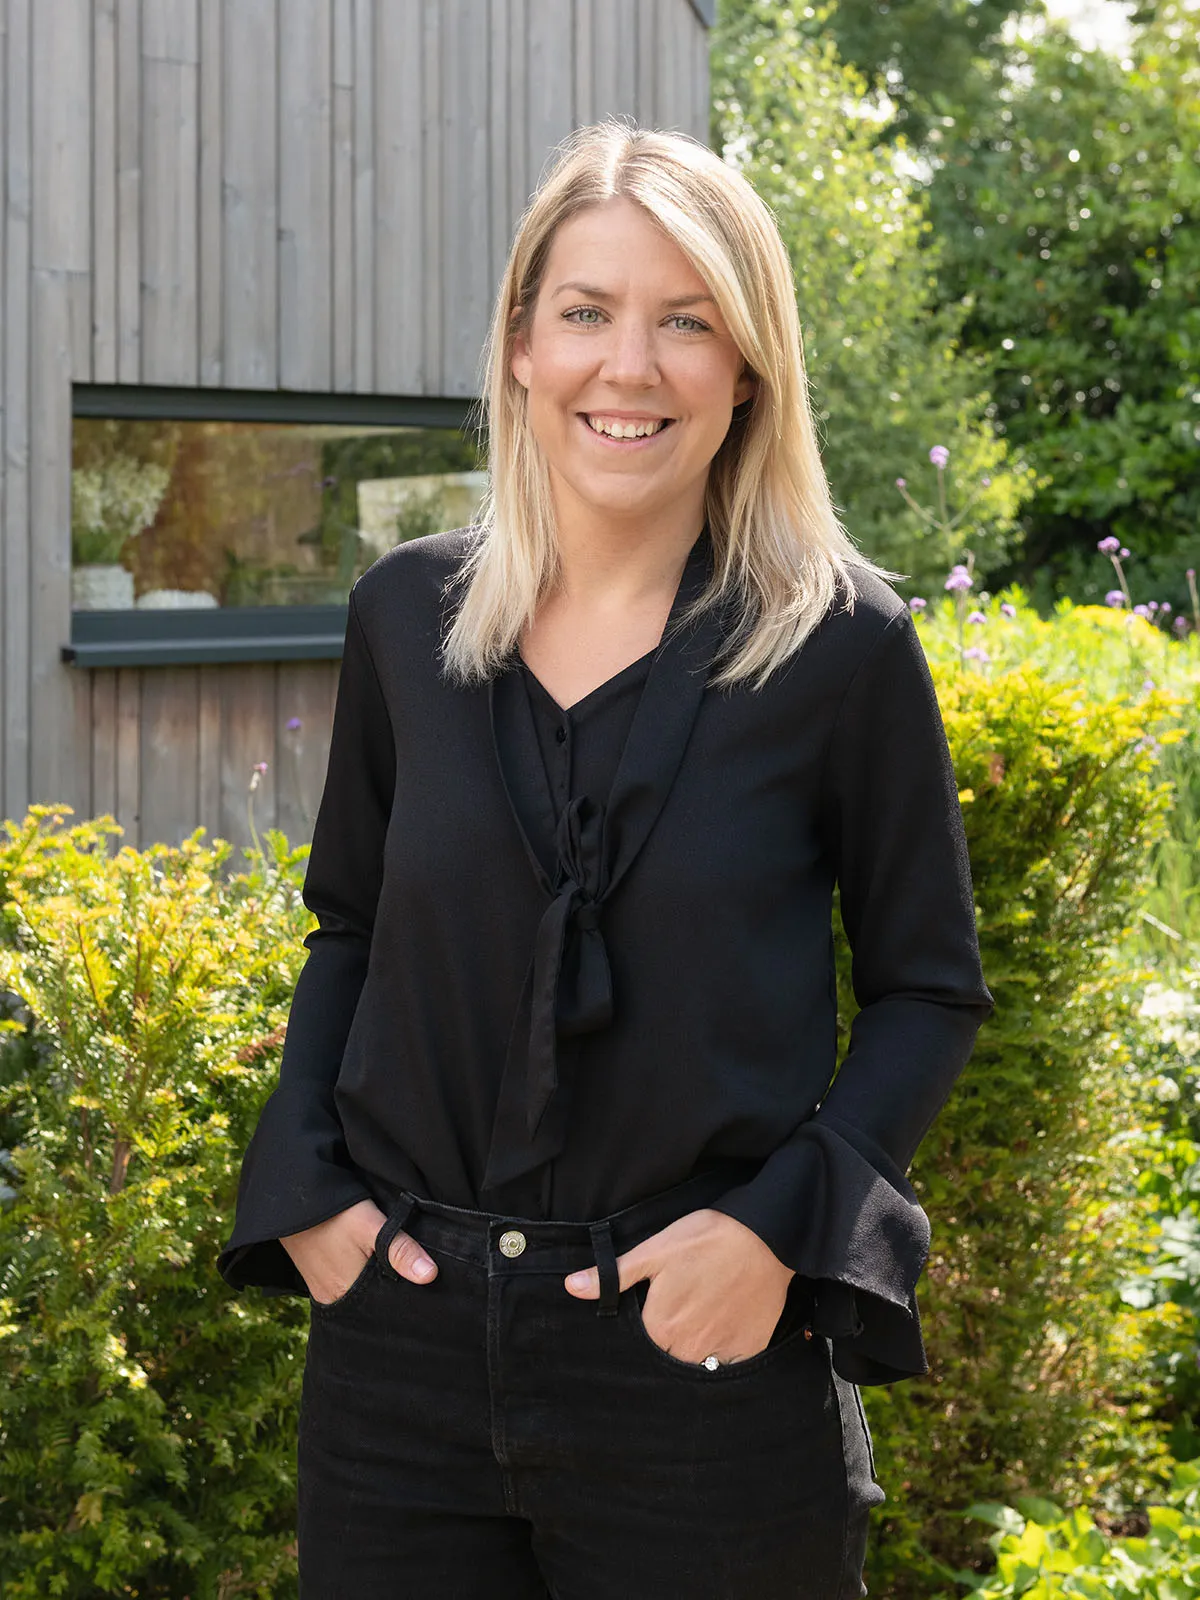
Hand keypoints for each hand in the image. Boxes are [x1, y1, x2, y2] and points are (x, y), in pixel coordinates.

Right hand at [281, 1198, 438, 1305]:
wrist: (288, 1199)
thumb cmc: (333, 1213)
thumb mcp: (370, 1226)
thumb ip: (399, 1250)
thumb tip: (431, 1276)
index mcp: (346, 1295)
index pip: (383, 1311)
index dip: (405, 1304)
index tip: (427, 1298)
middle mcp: (332, 1299)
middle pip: (372, 1306)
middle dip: (393, 1298)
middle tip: (419, 1287)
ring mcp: (322, 1290)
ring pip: (360, 1296)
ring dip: (377, 1288)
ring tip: (401, 1277)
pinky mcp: (317, 1277)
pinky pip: (346, 1288)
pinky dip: (362, 1281)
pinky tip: (374, 1269)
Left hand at [564, 1208, 793, 1364]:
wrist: (767, 1238)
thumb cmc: (707, 1239)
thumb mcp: (655, 1249)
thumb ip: (614, 1275)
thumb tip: (571, 1287)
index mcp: (660, 1327)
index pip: (637, 1346)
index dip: (641, 1329)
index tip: (650, 1311)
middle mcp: (687, 1350)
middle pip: (666, 1357)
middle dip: (666, 1341)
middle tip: (679, 1309)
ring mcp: (720, 1353)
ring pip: (696, 1362)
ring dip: (693, 1348)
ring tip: (701, 1315)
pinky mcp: (748, 1351)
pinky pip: (726, 1362)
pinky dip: (722, 1350)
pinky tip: (724, 1321)